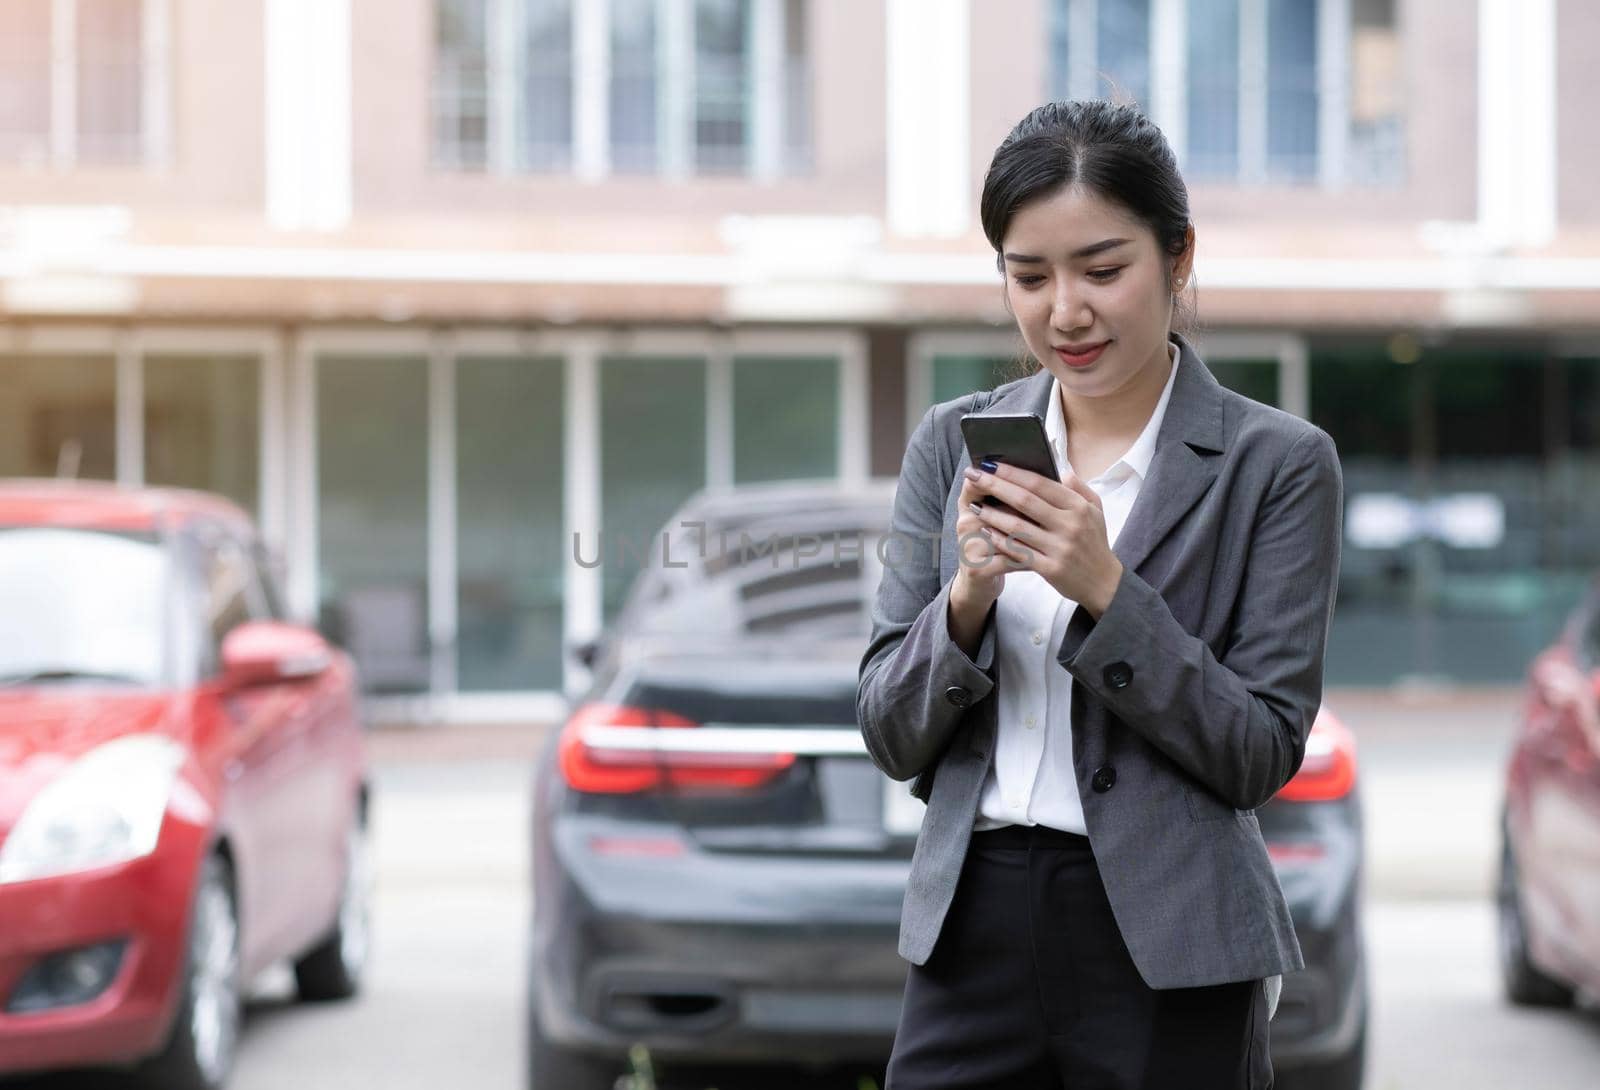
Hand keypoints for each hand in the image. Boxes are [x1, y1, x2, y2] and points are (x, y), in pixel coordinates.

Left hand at [961, 461, 1124, 617]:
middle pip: (1025, 500)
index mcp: (1078, 507)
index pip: (1040, 483)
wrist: (1104, 583)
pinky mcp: (1050, 568)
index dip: (1013, 472)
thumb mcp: (1096, 511)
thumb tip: (1062, 469)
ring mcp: (1060, 548)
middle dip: (995, 486)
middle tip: (972, 476)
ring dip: (991, 514)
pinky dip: (999, 540)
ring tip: (974, 505)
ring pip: (1017, 527)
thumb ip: (1079, 488)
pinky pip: (1018, 551)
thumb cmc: (1095, 543)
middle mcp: (1070, 525)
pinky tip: (985, 531)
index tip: (991, 464)